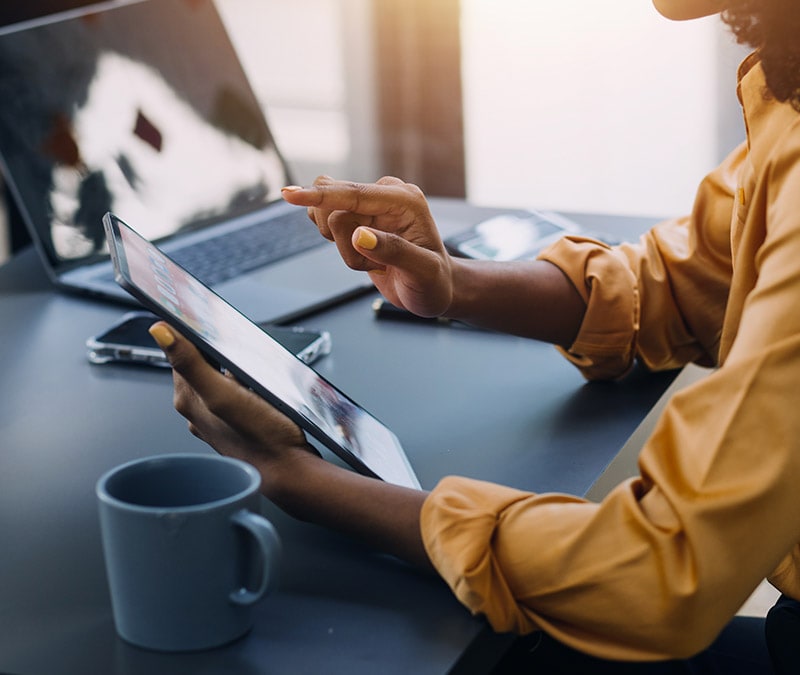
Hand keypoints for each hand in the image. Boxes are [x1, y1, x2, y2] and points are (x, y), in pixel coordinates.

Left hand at [147, 322, 318, 496]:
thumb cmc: (260, 438)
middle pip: (200, 365)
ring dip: (233, 369)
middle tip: (236, 344)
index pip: (180, 354)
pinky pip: (236, 394)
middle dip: (216, 352)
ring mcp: (217, 419)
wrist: (289, 471)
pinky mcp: (237, 425)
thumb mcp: (223, 394)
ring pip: (220, 379)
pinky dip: (245, 385)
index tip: (204, 320)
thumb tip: (160, 333)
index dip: (191, 334)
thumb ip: (191, 363)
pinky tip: (259, 388)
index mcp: (189, 400)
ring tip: (251, 368)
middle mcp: (198, 411)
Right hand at [282, 175, 453, 317]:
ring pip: (328, 218)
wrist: (434, 289)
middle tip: (372, 262)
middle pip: (334, 205)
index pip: (353, 194)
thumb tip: (360, 235)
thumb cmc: (434, 283)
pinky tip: (364, 256)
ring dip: (344, 250)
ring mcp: (371, 205)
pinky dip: (341, 248)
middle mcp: (386, 195)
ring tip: (374, 263)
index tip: (288, 195)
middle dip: (343, 243)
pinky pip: (328, 225)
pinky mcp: (359, 216)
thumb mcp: (422, 273)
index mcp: (404, 200)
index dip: (320, 196)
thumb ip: (393, 252)